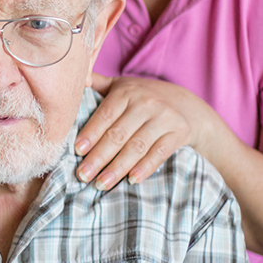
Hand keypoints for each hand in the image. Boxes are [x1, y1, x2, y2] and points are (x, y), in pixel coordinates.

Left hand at [76, 73, 217, 189]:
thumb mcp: (122, 86)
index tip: (77, 151)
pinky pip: (159, 153)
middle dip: (98, 157)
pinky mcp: (179, 133)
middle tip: (83, 175)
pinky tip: (131, 180)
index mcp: (126, 92)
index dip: (90, 133)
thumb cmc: (144, 98)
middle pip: (118, 134)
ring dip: (117, 168)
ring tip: (101, 184)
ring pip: (136, 147)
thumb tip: (74, 78)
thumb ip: (96, 83)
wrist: (188, 106)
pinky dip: (145, 168)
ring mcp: (164, 118)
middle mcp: (145, 103)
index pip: (105, 115)